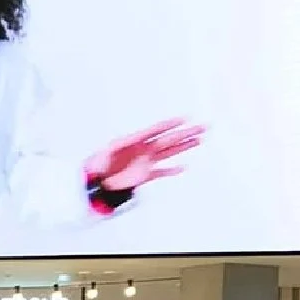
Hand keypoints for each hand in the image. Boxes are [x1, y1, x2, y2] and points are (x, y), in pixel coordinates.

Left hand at [88, 119, 205, 191]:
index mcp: (136, 141)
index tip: (184, 119)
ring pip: (169, 152)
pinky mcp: (145, 175)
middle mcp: (144, 149)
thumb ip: (121, 143)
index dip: (170, 124)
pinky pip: (161, 172)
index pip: (156, 130)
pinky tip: (182, 167)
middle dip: (185, 133)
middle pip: (169, 139)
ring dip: (184, 146)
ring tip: (198, 139)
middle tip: (201, 127)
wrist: (97, 181)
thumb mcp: (108, 149)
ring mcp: (146, 161)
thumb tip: (130, 139)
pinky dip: (172, 170)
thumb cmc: (99, 163)